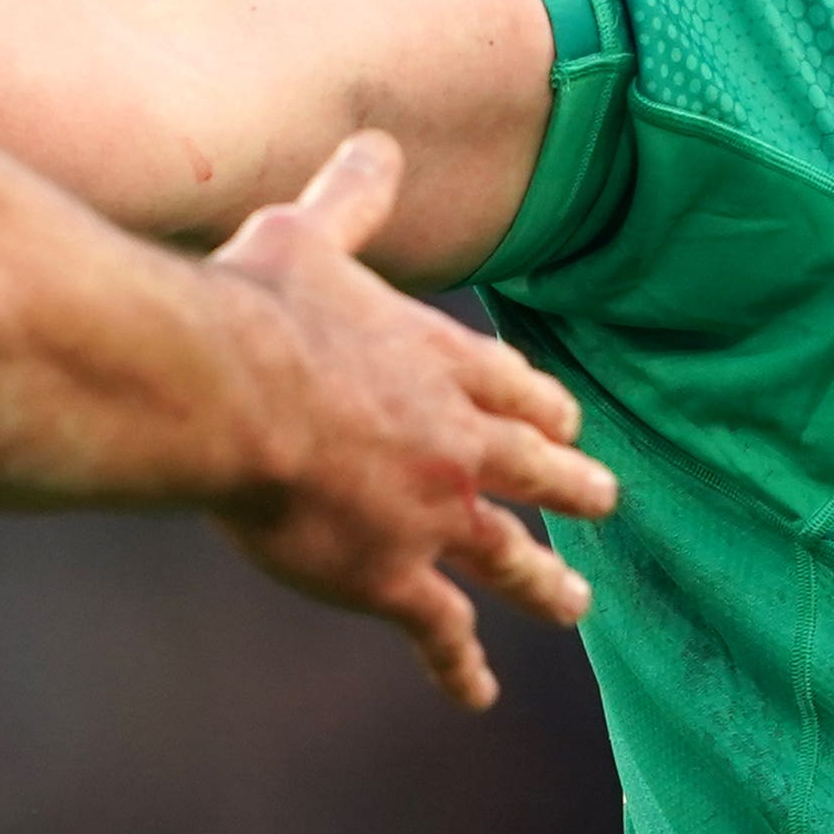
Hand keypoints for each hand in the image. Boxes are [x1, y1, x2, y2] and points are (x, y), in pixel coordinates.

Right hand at [203, 133, 614, 709]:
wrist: (229, 393)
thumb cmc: (257, 307)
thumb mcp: (309, 234)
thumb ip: (354, 198)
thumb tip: (377, 142)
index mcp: (438, 359)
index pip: (511, 384)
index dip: (538, 403)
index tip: (563, 416)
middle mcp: (455, 440)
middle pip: (532, 467)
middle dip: (570, 484)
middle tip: (604, 499)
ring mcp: (433, 515)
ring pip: (508, 556)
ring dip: (544, 582)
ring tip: (575, 602)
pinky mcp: (392, 576)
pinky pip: (440, 628)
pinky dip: (459, 662)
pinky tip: (477, 692)